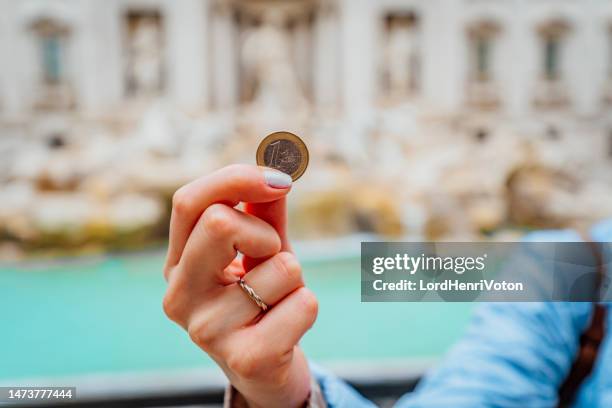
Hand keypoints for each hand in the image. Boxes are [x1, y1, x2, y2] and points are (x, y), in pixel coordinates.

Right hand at [162, 164, 317, 407]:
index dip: (236, 179)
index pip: (189, 201)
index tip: (280, 180)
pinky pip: (304, 303)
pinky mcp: (244, 358)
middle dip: (265, 234)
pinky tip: (286, 328)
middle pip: (218, 222)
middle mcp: (178, 295)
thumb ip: (263, 209)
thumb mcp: (261, 249)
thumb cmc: (262, 298)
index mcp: (177, 262)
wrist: (265, 370)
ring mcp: (205, 330)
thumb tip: (278, 169)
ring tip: (277, 302)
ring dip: (294, 277)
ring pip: (282, 266)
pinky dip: (308, 307)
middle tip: (271, 258)